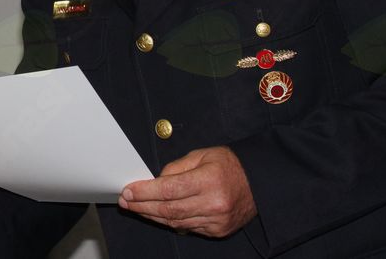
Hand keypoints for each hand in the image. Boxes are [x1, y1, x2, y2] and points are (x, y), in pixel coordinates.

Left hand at [118, 145, 256, 236]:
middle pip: (169, 209)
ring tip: (137, 208)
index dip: (145, 192)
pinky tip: (158, 215)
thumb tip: (154, 182)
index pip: (168, 189)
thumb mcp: (201, 155)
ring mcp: (217, 220)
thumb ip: (175, 168)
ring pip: (176, 222)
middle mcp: (214, 203)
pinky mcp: (218, 230)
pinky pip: (188, 228)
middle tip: (126, 202)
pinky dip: (171, 222)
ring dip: (153, 216)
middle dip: (143, 206)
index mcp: (209, 180)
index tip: (128, 191)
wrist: (259, 182)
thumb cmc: (229, 164)